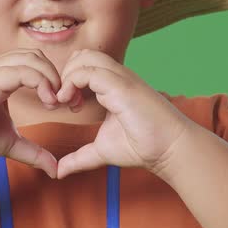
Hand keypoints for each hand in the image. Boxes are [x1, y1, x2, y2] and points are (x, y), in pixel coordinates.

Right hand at [0, 48, 64, 177]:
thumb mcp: (8, 143)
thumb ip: (32, 151)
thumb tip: (54, 168)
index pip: (35, 63)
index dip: (55, 80)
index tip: (68, 104)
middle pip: (37, 56)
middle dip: (59, 77)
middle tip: (69, 103)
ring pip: (32, 59)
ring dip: (52, 78)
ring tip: (56, 103)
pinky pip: (22, 70)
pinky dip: (40, 82)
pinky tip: (47, 102)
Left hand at [52, 49, 196, 178]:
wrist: (168, 149)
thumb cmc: (142, 146)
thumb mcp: (101, 151)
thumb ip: (79, 157)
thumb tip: (59, 172)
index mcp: (114, 85)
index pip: (85, 65)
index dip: (68, 80)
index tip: (65, 105)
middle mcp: (117, 76)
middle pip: (83, 55)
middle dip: (65, 73)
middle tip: (62, 101)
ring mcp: (120, 78)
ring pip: (85, 57)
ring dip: (68, 76)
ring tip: (66, 101)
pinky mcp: (121, 85)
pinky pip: (89, 71)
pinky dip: (73, 82)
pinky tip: (72, 104)